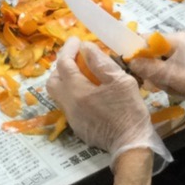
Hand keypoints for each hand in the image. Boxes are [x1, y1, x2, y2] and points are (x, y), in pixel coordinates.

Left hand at [48, 38, 170, 166]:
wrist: (131, 145)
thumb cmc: (129, 111)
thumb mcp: (121, 81)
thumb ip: (101, 63)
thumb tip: (86, 48)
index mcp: (78, 91)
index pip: (64, 64)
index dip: (68, 49)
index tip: (76, 40)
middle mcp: (69, 104)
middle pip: (52, 81)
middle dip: (61, 66)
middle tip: (76, 58)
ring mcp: (72, 118)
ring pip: (58, 94)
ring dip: (65, 81)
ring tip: (83, 74)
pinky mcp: (77, 127)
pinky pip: (68, 105)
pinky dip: (73, 94)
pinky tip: (89, 93)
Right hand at [131, 31, 184, 100]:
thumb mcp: (171, 75)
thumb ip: (148, 68)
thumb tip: (130, 61)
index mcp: (174, 38)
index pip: (146, 39)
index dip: (137, 53)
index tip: (135, 69)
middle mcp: (182, 39)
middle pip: (155, 54)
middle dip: (155, 72)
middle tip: (160, 85)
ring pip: (167, 63)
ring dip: (167, 78)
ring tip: (177, 89)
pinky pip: (178, 66)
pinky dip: (178, 78)